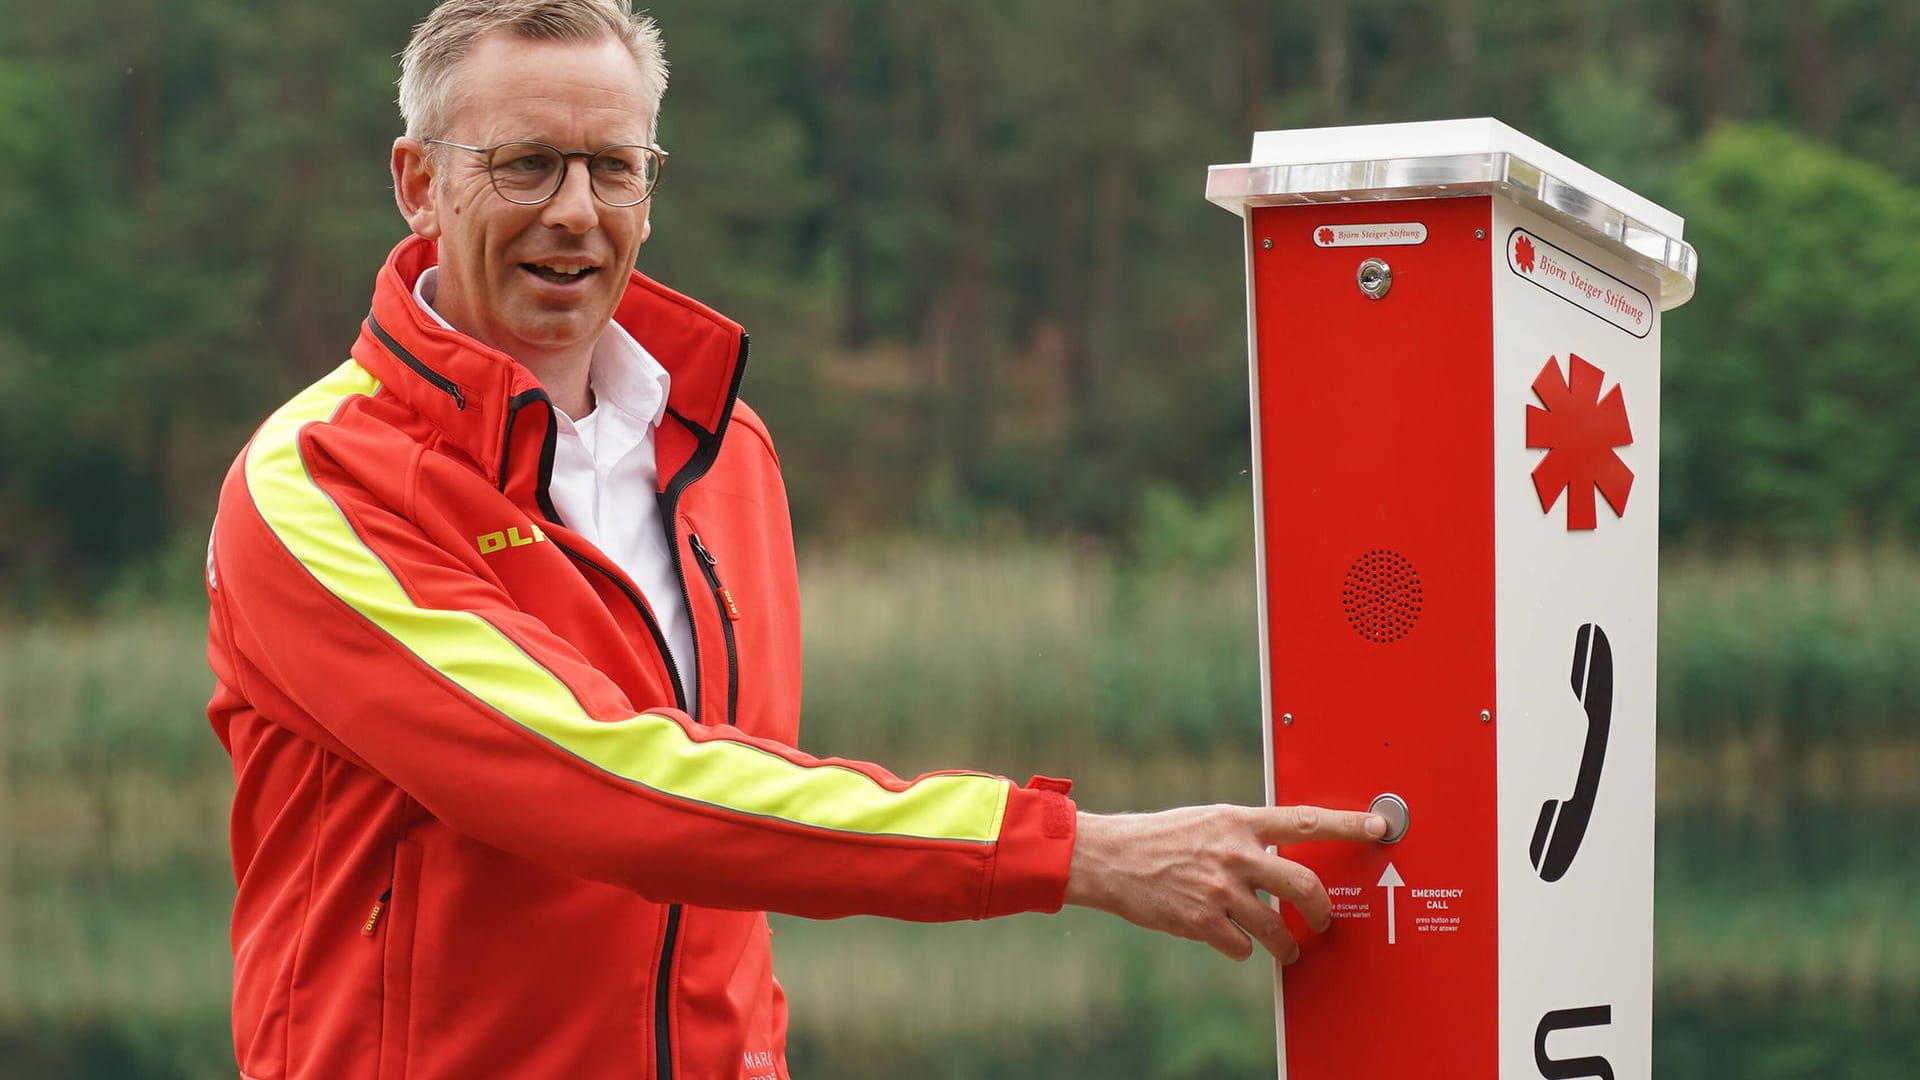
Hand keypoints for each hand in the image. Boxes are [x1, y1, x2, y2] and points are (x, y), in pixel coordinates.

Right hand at [1063, 804, 1386, 962]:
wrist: (1109, 857)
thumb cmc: (1157, 837)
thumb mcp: (1207, 821)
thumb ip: (1245, 835)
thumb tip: (1280, 854)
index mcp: (1238, 821)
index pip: (1305, 819)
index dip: (1347, 823)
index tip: (1379, 825)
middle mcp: (1235, 853)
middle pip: (1304, 884)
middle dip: (1323, 909)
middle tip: (1325, 918)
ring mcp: (1220, 890)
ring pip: (1277, 928)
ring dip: (1288, 946)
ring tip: (1288, 950)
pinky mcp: (1203, 921)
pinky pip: (1241, 947)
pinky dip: (1239, 948)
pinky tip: (1227, 938)